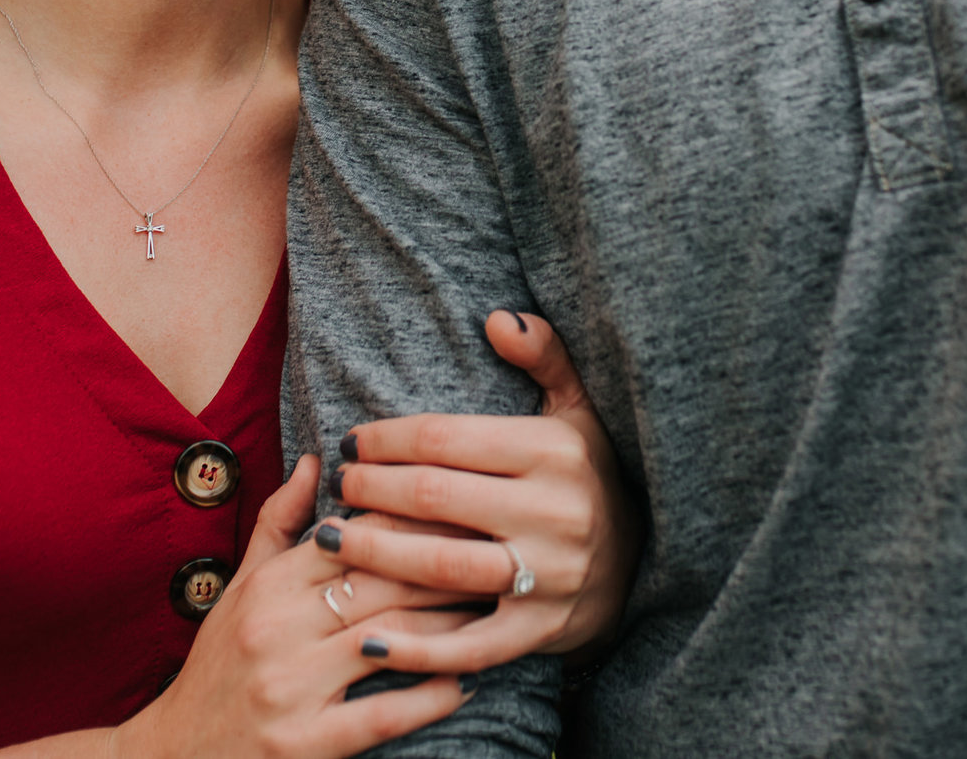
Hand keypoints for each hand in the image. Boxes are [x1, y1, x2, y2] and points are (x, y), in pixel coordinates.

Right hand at [119, 455, 474, 758]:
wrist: (176, 754)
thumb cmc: (217, 666)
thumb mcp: (240, 590)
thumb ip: (279, 524)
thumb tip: (316, 460)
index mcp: (268, 586)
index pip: (353, 534)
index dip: (414, 515)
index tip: (466, 502)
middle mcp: (278, 629)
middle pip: (382, 580)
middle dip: (448, 563)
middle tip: (499, 549)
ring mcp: (291, 687)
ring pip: (390, 638)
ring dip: (451, 624)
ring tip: (493, 609)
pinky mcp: (305, 743)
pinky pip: (382, 713)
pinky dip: (429, 696)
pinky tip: (463, 683)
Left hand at [320, 312, 638, 675]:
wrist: (638, 568)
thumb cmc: (585, 477)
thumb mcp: (577, 411)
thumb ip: (545, 356)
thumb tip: (499, 317)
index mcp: (554, 452)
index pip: (447, 439)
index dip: (387, 440)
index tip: (350, 444)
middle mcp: (554, 513)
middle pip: (435, 497)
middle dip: (372, 491)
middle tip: (337, 488)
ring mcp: (548, 576)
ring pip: (441, 565)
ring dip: (374, 554)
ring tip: (328, 540)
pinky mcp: (540, 631)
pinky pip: (467, 644)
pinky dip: (414, 647)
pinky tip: (365, 639)